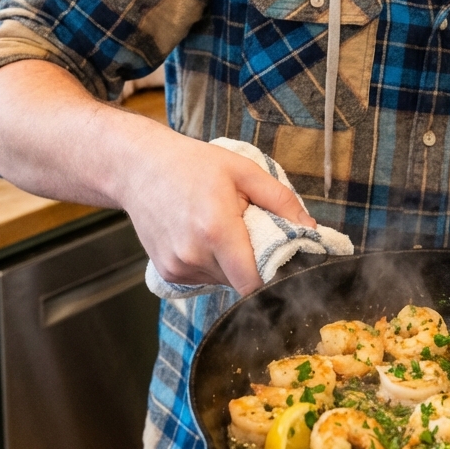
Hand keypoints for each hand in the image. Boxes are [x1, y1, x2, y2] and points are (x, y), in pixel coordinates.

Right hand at [119, 130, 315, 295]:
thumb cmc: (192, 165)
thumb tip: (311, 229)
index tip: (284, 264)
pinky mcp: (167, 273)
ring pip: (223, 281)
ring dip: (232, 264)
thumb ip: (281, 200)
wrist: (139, 168)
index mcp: (216, 231)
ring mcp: (177, 268)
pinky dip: (212, 263)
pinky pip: (204, 278)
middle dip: (254, 263)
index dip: (273, 279)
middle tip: (251, 232)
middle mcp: (194, 256)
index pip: (254, 283)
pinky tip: (203, 236)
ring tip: (221, 229)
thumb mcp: (243, 170)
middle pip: (241, 282)